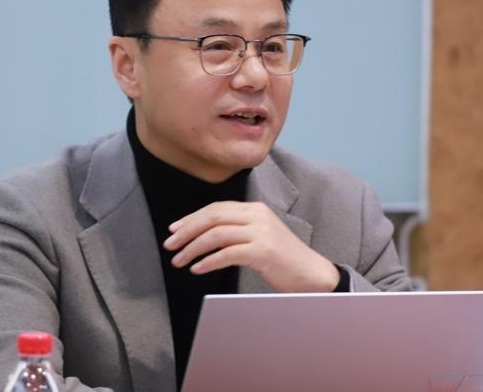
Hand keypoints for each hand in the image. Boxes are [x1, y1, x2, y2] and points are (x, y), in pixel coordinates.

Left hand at [162, 201, 339, 292]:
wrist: (312, 274)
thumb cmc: (283, 259)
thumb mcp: (259, 236)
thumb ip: (237, 230)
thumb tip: (203, 234)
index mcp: (255, 208)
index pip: (216, 208)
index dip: (191, 218)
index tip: (174, 229)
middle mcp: (257, 215)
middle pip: (212, 218)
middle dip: (187, 231)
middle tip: (170, 245)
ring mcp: (261, 232)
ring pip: (216, 235)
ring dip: (192, 248)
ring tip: (179, 261)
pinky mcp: (263, 251)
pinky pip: (227, 254)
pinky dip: (208, 261)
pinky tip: (197, 269)